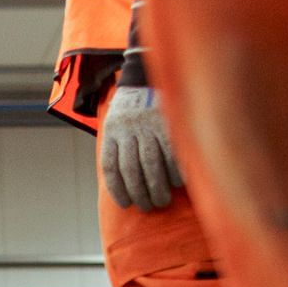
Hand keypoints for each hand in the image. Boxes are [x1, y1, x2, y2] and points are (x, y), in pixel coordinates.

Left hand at [100, 86, 184, 211]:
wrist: (145, 79)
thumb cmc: (130, 112)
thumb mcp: (115, 126)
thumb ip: (118, 150)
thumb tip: (124, 187)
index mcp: (111, 132)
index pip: (111, 167)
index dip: (118, 190)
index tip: (126, 204)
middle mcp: (128, 129)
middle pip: (131, 169)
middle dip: (140, 193)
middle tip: (149, 207)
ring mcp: (148, 126)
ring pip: (151, 163)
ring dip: (157, 187)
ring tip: (162, 201)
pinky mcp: (168, 123)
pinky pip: (172, 152)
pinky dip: (175, 171)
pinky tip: (177, 183)